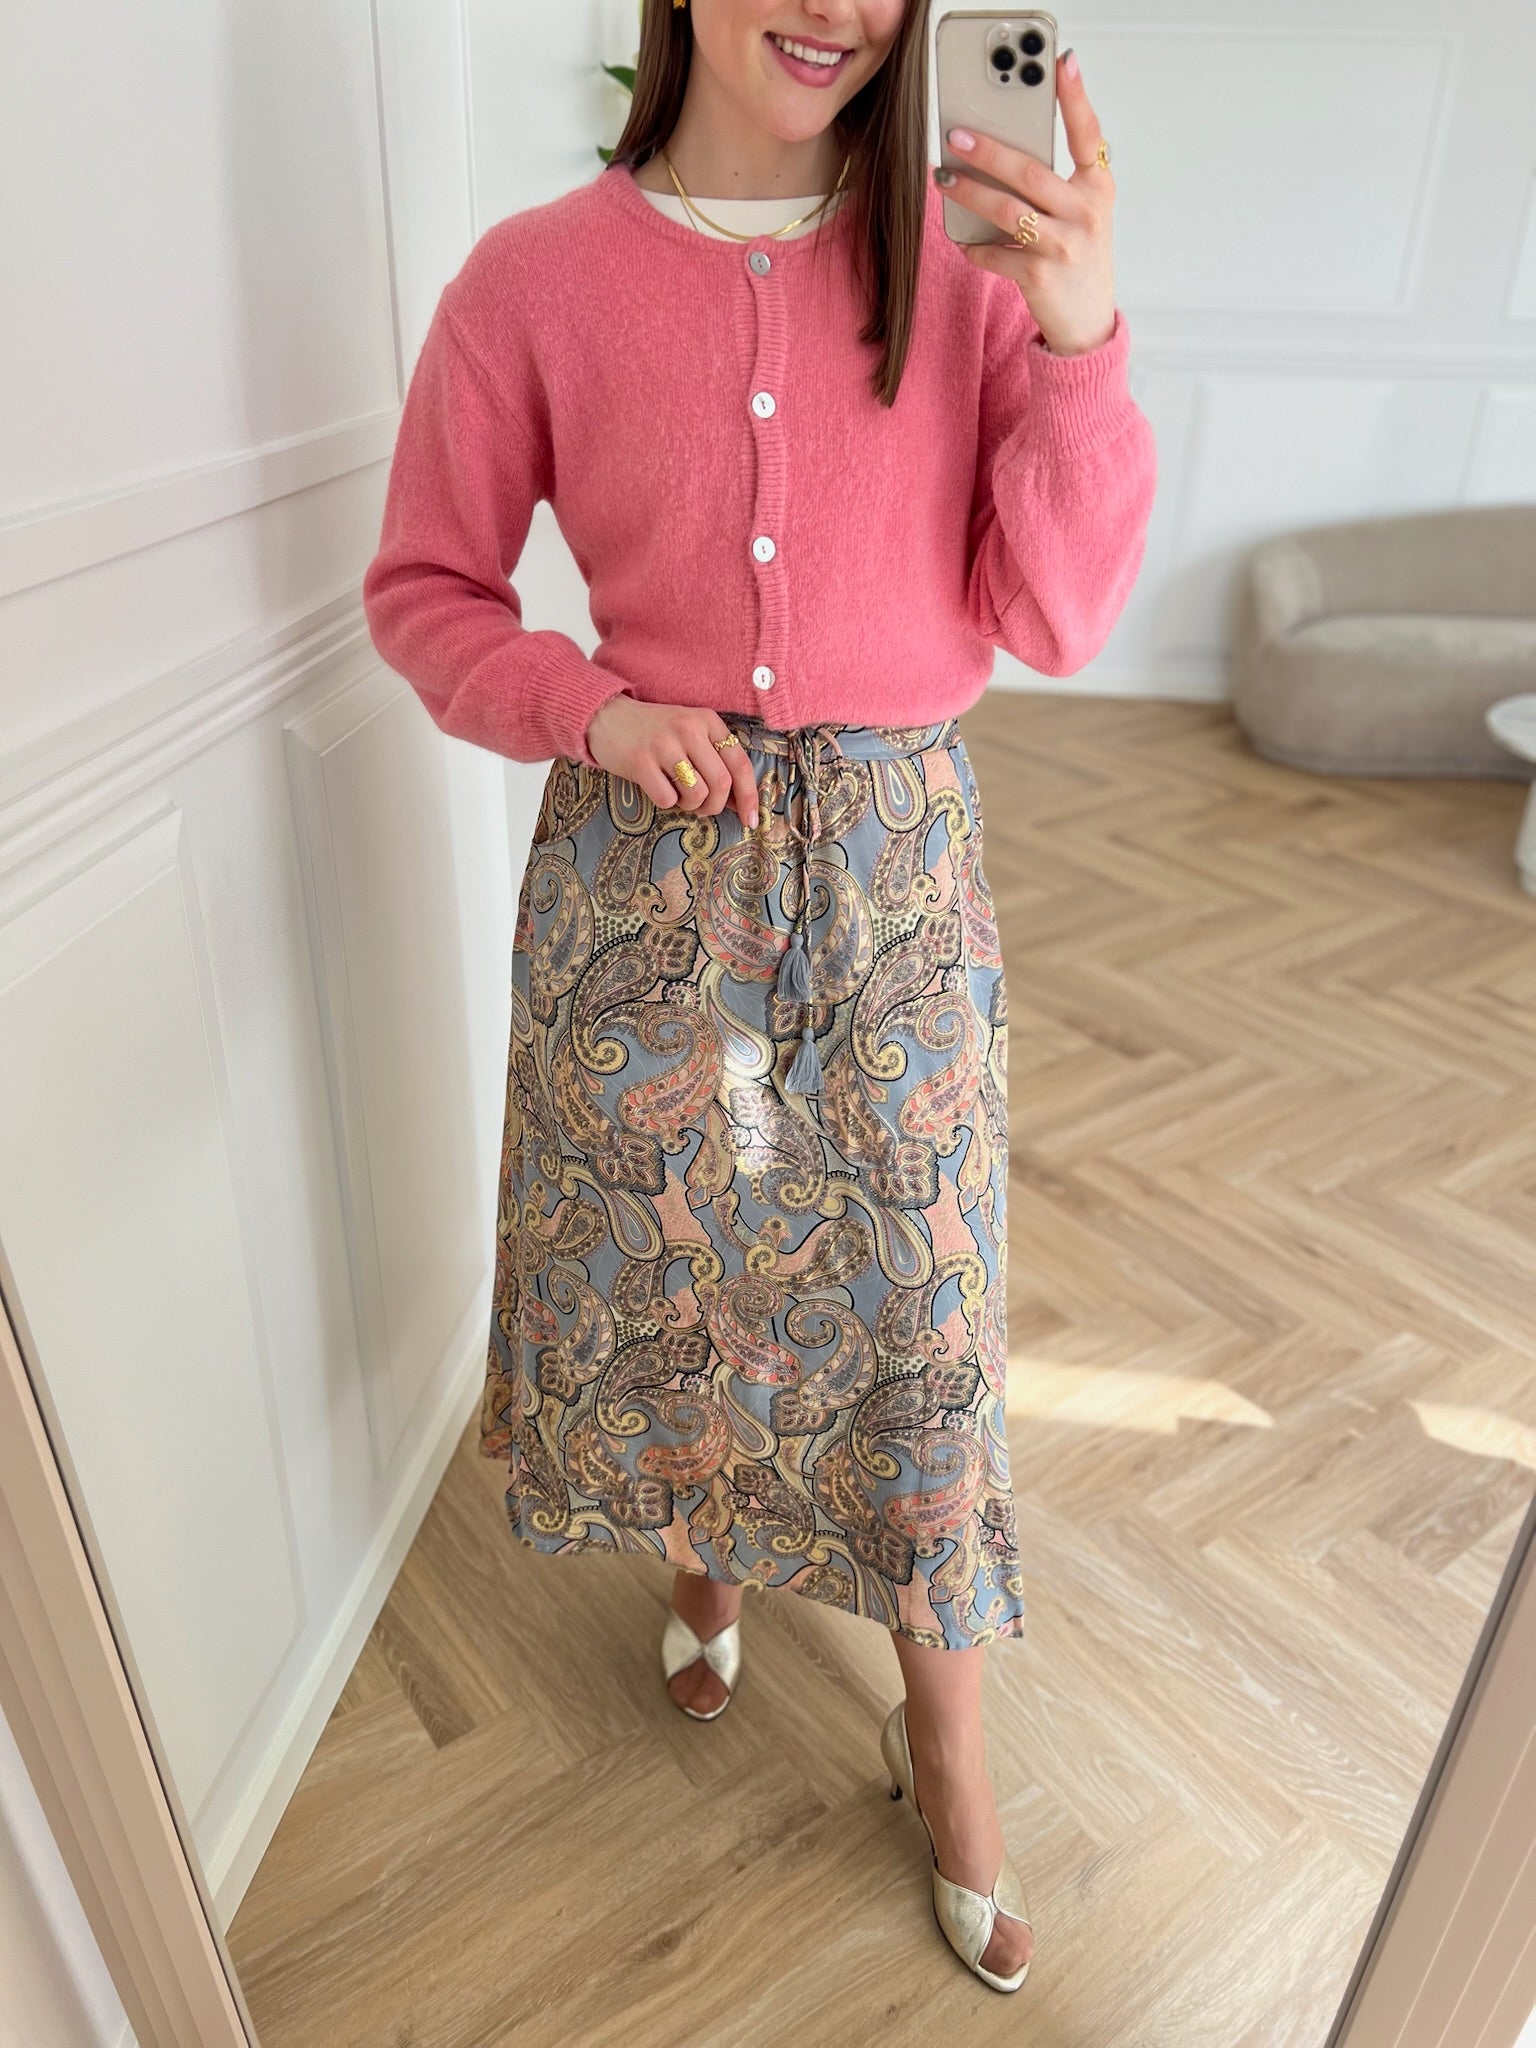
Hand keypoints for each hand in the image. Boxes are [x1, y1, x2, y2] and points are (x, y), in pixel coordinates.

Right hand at [585, 695, 759, 827]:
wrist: (606, 717)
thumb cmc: (655, 732)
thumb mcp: (690, 734)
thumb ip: (716, 762)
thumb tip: (741, 803)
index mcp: (707, 720)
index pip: (740, 764)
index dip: (750, 797)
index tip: (752, 820)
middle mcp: (688, 729)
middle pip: (721, 784)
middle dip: (715, 806)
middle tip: (702, 807)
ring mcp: (663, 745)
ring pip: (697, 794)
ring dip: (690, 805)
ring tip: (678, 794)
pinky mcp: (640, 761)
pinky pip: (667, 800)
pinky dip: (666, 803)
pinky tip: (658, 787)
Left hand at [935, 48, 1116, 357]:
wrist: (1088, 324)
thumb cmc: (1078, 258)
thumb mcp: (1081, 214)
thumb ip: (1056, 182)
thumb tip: (1001, 151)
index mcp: (1098, 188)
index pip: (1087, 134)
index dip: (1075, 98)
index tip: (1060, 63)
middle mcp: (1086, 213)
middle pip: (1030, 172)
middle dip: (988, 151)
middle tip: (955, 135)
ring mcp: (1064, 246)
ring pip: (1007, 210)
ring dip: (969, 192)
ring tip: (942, 178)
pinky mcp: (1040, 277)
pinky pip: (995, 253)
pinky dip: (974, 246)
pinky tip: (964, 240)